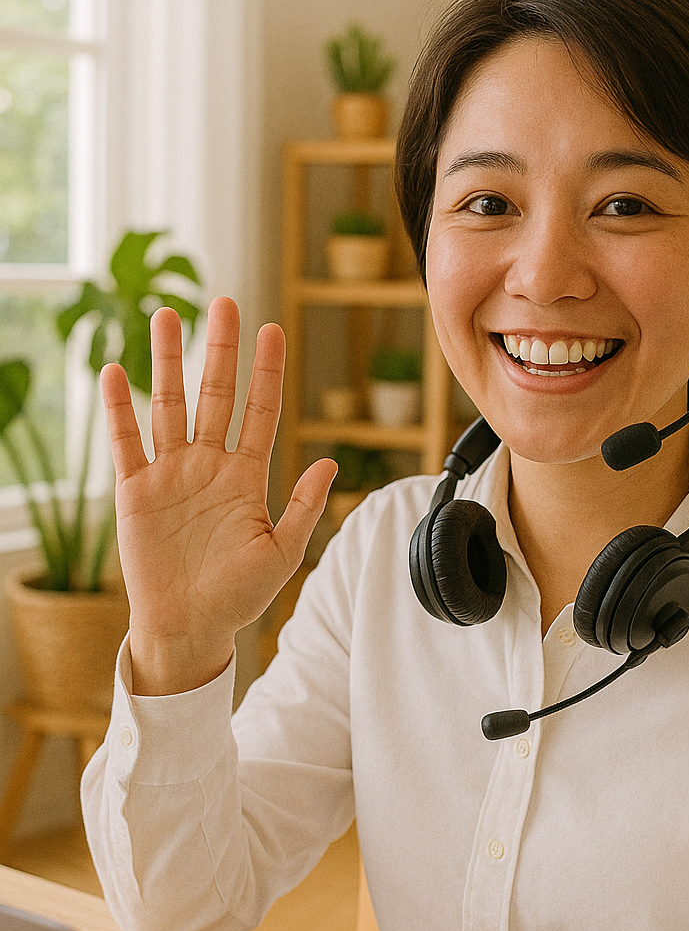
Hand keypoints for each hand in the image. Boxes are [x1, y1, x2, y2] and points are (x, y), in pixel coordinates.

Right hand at [100, 298, 335, 693]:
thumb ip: (302, 507)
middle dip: (220, 351)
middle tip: (225, 303)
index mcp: (246, 477)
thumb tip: (329, 463)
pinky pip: (126, 442)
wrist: (189, 626)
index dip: (267, 373)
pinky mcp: (135, 491)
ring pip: (169, 405)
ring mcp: (170, 474)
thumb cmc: (238, 596)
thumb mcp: (281, 553)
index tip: (273, 331)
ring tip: (167, 316)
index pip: (260, 412)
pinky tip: (117, 371)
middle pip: (215, 395)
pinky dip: (119, 408)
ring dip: (168, 362)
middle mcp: (208, 465)